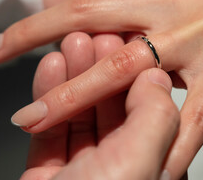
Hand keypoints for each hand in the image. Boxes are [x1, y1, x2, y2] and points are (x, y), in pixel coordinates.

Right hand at [20, 32, 178, 179]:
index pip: (150, 106)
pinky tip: (50, 69)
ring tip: (70, 43)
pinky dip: (47, 96)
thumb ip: (155, 116)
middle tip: (91, 36)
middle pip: (113, 104)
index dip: (136, 69)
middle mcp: (122, 163)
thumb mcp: (137, 163)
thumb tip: (156, 77)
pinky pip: (51, 127)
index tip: (125, 40)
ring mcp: (87, 165)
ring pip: (82, 111)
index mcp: (155, 163)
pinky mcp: (51, 168)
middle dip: (99, 66)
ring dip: (73, 75)